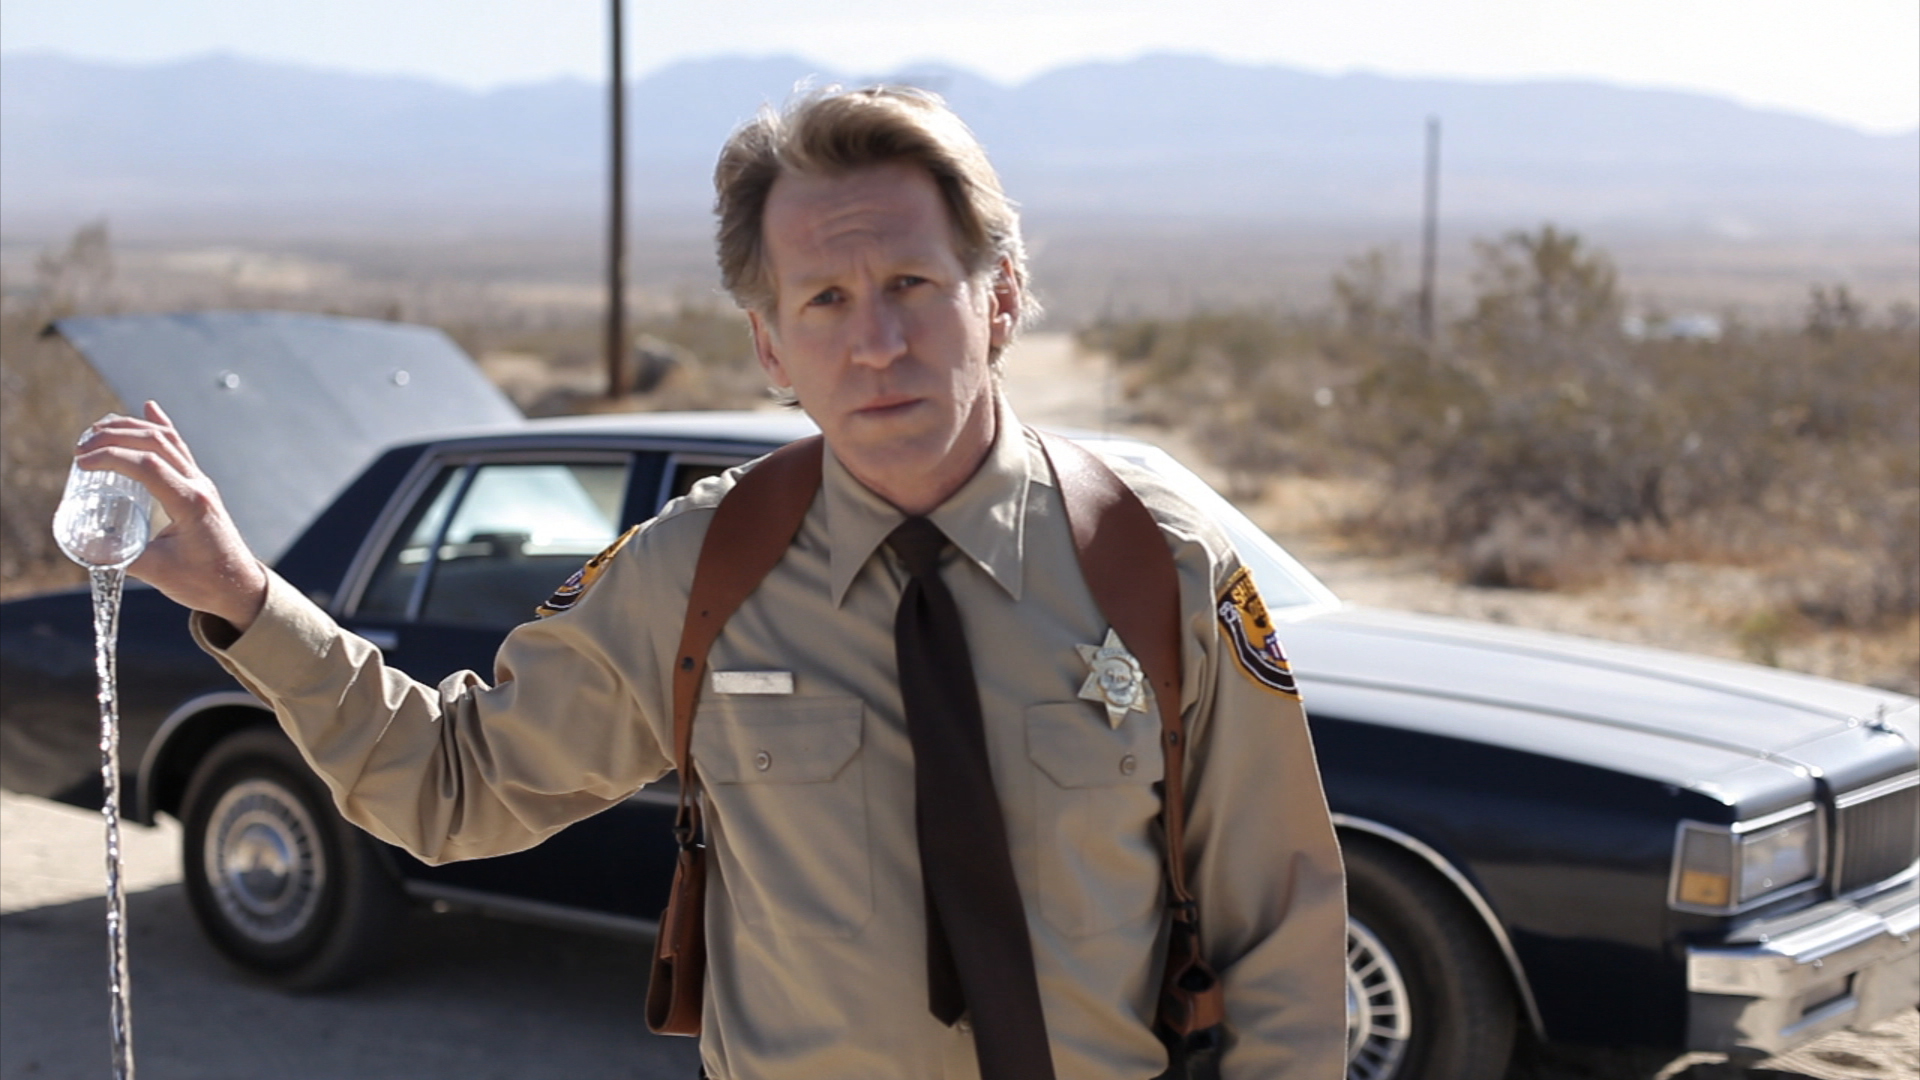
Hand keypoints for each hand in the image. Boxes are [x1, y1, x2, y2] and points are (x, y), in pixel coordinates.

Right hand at [74, 401, 268, 630]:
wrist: (239, 587)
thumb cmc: (204, 582)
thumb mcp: (157, 573)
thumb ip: (120, 557)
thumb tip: (83, 545)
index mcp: (190, 504)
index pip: (149, 466)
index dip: (112, 458)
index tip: (81, 463)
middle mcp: (198, 486)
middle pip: (157, 444)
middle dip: (115, 437)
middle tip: (81, 448)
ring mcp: (200, 483)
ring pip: (168, 441)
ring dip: (132, 429)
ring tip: (98, 430)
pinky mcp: (198, 486)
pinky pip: (179, 448)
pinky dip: (161, 426)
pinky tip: (149, 408)